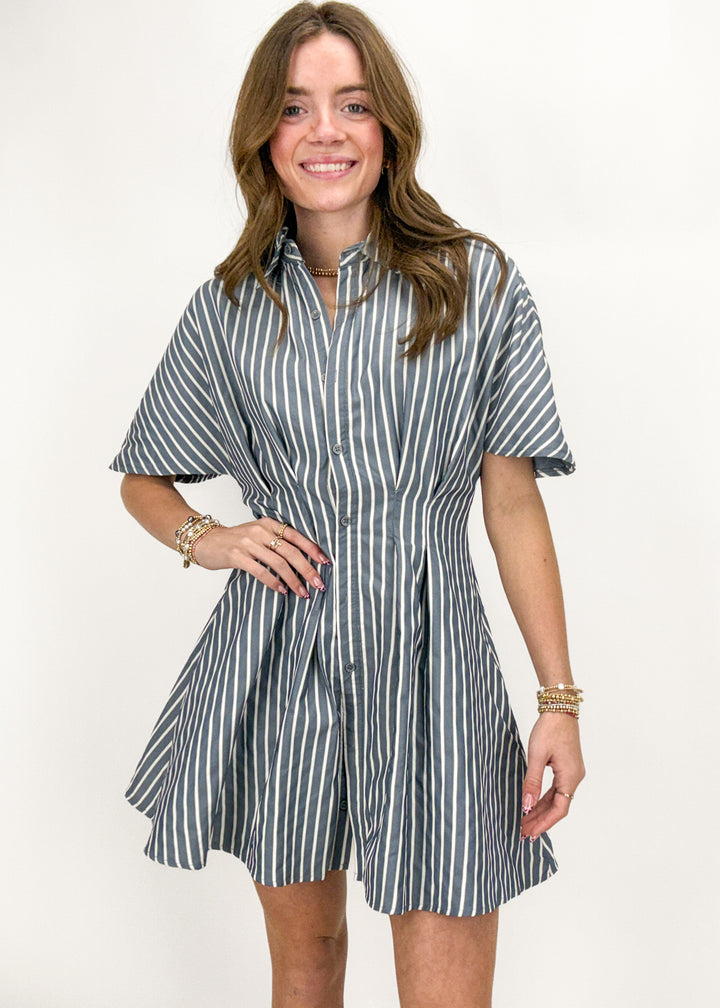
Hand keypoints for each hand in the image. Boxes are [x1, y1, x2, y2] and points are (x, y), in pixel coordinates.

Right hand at [191, 517, 329, 597]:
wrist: (206, 541)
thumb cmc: (235, 541)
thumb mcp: (258, 534)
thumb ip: (276, 541)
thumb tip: (304, 559)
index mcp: (269, 524)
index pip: (297, 536)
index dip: (313, 549)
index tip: (326, 562)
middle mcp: (260, 531)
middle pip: (291, 552)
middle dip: (308, 570)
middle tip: (319, 584)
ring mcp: (248, 543)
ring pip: (279, 563)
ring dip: (294, 581)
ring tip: (303, 593)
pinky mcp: (237, 556)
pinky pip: (261, 572)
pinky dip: (274, 583)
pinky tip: (283, 591)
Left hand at [519, 712, 584, 840]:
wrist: (559, 708)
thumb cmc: (549, 729)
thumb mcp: (537, 755)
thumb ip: (532, 781)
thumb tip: (527, 805)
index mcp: (570, 777)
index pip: (559, 810)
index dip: (544, 823)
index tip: (529, 833)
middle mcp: (574, 777)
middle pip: (557, 806)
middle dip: (540, 819)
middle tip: (523, 832)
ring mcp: (572, 772)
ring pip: (556, 798)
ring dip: (541, 810)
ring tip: (525, 821)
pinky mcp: (566, 766)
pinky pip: (556, 788)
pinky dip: (544, 798)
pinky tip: (533, 804)